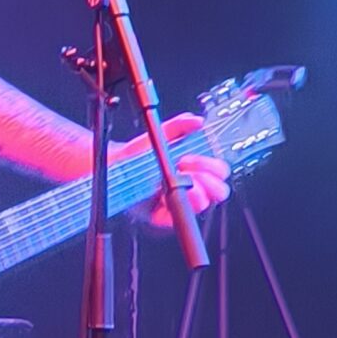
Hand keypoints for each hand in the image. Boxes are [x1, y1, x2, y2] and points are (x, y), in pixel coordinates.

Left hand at [116, 112, 229, 233]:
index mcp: (197, 169)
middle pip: (219, 192)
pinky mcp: (165, 215)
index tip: (190, 156)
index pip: (219, 172)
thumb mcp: (161, 135)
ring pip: (203, 205)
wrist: (117, 167)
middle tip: (186, 169)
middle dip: (208, 180)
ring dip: (194, 192)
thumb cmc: (140, 155)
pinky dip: (172, 204)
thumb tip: (196, 121)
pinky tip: (162, 193)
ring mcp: (181, 202)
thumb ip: (179, 126)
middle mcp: (193, 187)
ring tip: (177, 180)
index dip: (211, 165)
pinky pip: (177, 216)